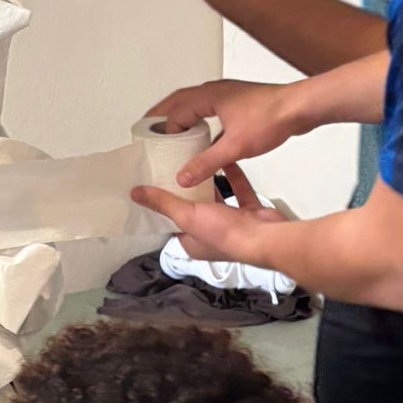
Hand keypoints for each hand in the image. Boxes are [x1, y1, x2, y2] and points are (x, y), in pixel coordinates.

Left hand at [133, 159, 293, 261]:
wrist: (268, 237)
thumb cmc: (224, 233)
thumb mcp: (187, 216)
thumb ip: (163, 203)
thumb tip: (134, 193)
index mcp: (193, 243)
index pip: (173, 223)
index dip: (164, 205)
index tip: (156, 183)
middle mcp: (212, 236)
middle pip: (195, 209)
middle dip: (187, 190)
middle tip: (175, 165)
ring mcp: (234, 224)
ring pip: (218, 199)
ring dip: (210, 182)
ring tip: (196, 159)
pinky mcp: (251, 212)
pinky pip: (240, 190)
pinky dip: (234, 176)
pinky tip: (226, 159)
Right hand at [148, 77, 303, 187]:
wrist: (301, 108)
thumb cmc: (272, 117)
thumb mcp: (235, 147)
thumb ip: (206, 163)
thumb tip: (184, 176)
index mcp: (208, 97)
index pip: (175, 112)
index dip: (164, 130)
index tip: (156, 145)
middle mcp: (215, 92)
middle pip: (178, 101)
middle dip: (162, 114)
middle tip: (148, 128)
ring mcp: (227, 95)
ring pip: (194, 103)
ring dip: (181, 115)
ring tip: (172, 132)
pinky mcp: (239, 103)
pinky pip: (209, 109)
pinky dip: (200, 120)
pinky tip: (204, 137)